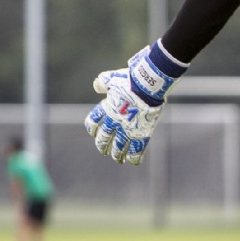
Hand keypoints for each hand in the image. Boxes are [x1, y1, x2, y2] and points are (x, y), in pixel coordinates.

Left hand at [85, 42, 184, 164]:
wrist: (147, 85)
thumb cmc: (131, 80)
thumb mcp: (113, 78)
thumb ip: (103, 82)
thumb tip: (96, 85)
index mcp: (106, 109)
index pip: (93, 123)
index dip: (92, 129)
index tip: (94, 133)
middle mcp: (114, 121)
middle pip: (104, 138)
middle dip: (103, 146)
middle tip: (104, 150)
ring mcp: (127, 129)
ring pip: (118, 147)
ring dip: (117, 154)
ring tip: (118, 159)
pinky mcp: (141, 133)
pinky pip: (136, 149)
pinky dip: (134, 157)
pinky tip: (133, 162)